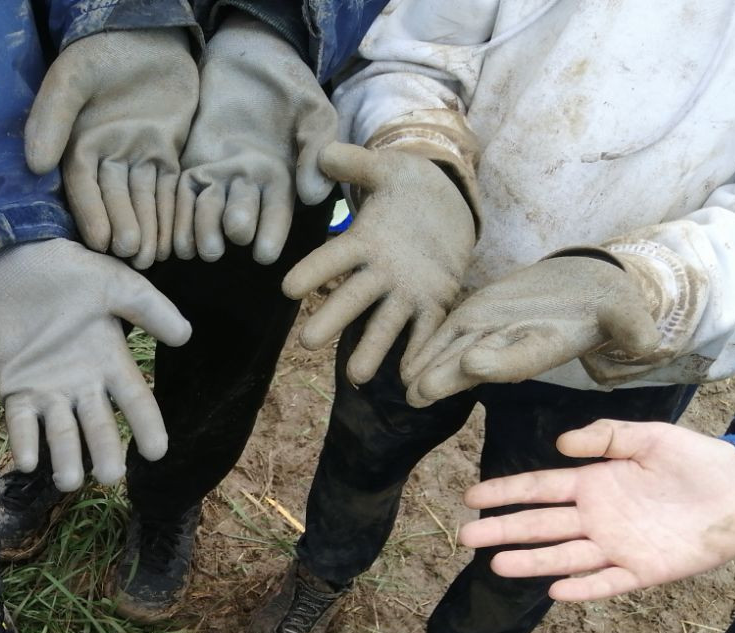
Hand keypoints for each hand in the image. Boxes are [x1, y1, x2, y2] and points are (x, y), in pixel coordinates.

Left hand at [0, 238, 191, 490]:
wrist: (19, 261)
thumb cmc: (72, 273)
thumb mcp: (118, 285)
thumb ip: (151, 309)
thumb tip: (186, 335)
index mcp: (111, 362)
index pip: (135, 400)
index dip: (147, 426)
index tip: (157, 452)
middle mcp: (83, 385)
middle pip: (98, 425)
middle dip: (104, 451)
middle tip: (109, 476)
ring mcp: (49, 390)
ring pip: (60, 432)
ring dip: (64, 457)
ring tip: (67, 482)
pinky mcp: (15, 388)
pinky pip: (20, 421)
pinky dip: (24, 441)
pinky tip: (28, 460)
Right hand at [26, 29, 198, 270]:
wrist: (146, 34)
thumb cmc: (102, 53)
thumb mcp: (72, 78)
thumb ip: (53, 116)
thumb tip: (35, 163)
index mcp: (79, 147)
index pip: (83, 188)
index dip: (92, 214)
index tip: (100, 240)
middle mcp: (107, 159)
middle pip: (115, 200)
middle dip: (124, 227)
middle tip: (133, 253)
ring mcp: (137, 158)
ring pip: (143, 200)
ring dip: (149, 228)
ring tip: (154, 255)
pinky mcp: (165, 154)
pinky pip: (169, 188)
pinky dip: (172, 212)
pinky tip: (177, 235)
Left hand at [175, 14, 335, 265]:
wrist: (252, 58)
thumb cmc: (290, 88)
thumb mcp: (314, 114)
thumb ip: (316, 151)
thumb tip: (312, 196)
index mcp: (280, 184)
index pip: (275, 220)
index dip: (270, 238)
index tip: (264, 253)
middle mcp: (248, 189)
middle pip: (238, 222)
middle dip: (235, 229)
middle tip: (233, 229)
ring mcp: (218, 180)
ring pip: (207, 218)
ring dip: (204, 234)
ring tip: (203, 245)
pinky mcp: (191, 167)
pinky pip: (182, 199)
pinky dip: (179, 220)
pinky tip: (177, 237)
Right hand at [282, 142, 474, 384]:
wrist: (446, 206)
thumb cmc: (409, 187)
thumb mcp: (388, 170)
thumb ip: (357, 164)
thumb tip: (322, 153)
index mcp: (364, 242)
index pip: (333, 259)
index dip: (313, 272)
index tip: (288, 288)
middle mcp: (379, 273)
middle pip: (352, 298)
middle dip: (332, 319)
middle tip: (307, 341)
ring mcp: (405, 290)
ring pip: (385, 323)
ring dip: (371, 349)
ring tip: (356, 376)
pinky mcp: (434, 300)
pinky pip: (427, 328)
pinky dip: (420, 351)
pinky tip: (414, 376)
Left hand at [403, 256, 659, 405]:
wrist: (584, 288)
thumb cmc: (607, 305)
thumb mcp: (625, 312)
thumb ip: (632, 326)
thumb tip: (652, 342)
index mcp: (540, 348)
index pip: (516, 359)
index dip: (495, 361)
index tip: (473, 363)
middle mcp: (509, 349)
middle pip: (473, 365)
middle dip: (445, 377)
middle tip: (418, 390)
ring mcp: (487, 335)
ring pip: (452, 353)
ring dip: (427, 367)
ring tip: (403, 380)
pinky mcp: (473, 318)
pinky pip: (444, 335)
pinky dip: (425, 346)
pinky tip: (401, 362)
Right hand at [459, 420, 734, 600]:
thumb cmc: (697, 462)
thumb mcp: (652, 437)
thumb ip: (608, 436)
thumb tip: (561, 443)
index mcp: (595, 484)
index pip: (540, 489)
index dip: (506, 493)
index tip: (471, 498)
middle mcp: (597, 518)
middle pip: (541, 525)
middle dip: (504, 529)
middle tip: (466, 536)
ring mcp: (617, 547)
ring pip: (564, 557)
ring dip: (531, 561)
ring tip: (496, 565)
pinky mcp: (643, 572)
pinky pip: (606, 583)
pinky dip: (583, 588)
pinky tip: (556, 591)